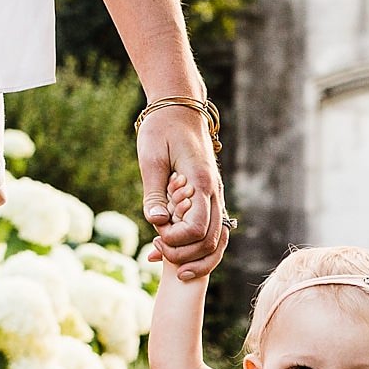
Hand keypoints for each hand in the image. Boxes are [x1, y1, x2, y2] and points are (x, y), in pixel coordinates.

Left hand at [138, 103, 225, 279]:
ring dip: (196, 256)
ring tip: (167, 260)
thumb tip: (157, 223)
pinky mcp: (209, 197)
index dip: (175, 240)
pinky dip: (196, 245)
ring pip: (217, 239)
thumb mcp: (151, 159)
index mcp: (201, 182)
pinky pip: (211, 229)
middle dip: (185, 254)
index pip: (196, 228)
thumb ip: (154, 192)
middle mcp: (214, 192)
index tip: (154, 236)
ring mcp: (215, 195)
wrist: (179, 108)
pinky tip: (172, 248)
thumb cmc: (161, 129)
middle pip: (211, 241)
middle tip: (156, 251)